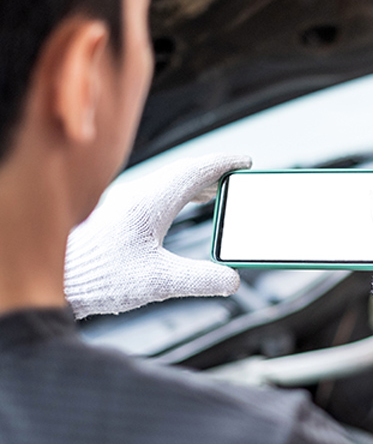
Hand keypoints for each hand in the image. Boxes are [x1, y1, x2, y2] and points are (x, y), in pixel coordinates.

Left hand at [64, 153, 250, 318]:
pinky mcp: (115, 217)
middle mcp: (137, 197)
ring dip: (192, 183)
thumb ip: (201, 279)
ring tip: (212, 192)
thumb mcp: (160, 282)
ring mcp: (124, 204)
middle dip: (212, 172)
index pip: (195, 171)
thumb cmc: (99, 276)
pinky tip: (174, 210)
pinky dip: (173, 195)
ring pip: (165, 183)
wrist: (57, 278)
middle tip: (235, 176)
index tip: (244, 161)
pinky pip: (153, 194)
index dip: (224, 165)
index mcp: (151, 203)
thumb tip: (231, 280)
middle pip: (182, 173)